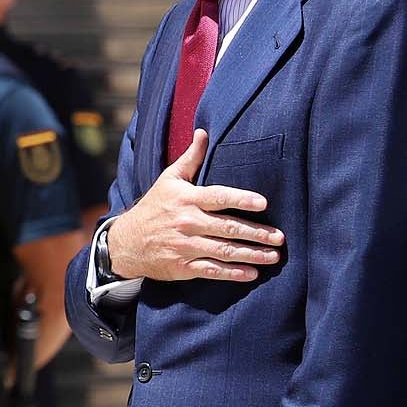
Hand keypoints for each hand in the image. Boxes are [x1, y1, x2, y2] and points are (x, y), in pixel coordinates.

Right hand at [107, 130, 283, 283]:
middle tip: (279, 237)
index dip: (242, 200)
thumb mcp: (169, 179)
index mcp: (187, 199)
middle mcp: (187, 223)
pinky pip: (212, 271)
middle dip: (256, 233)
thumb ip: (191, 158)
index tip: (264, 203)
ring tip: (273, 256)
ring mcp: (185, 246)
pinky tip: (252, 274)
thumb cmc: (154, 207)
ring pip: (224, 251)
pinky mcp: (183, 267)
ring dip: (251, 255)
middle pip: (227, 228)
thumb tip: (204, 132)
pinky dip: (232, 274)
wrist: (126, 242)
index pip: (218, 198)